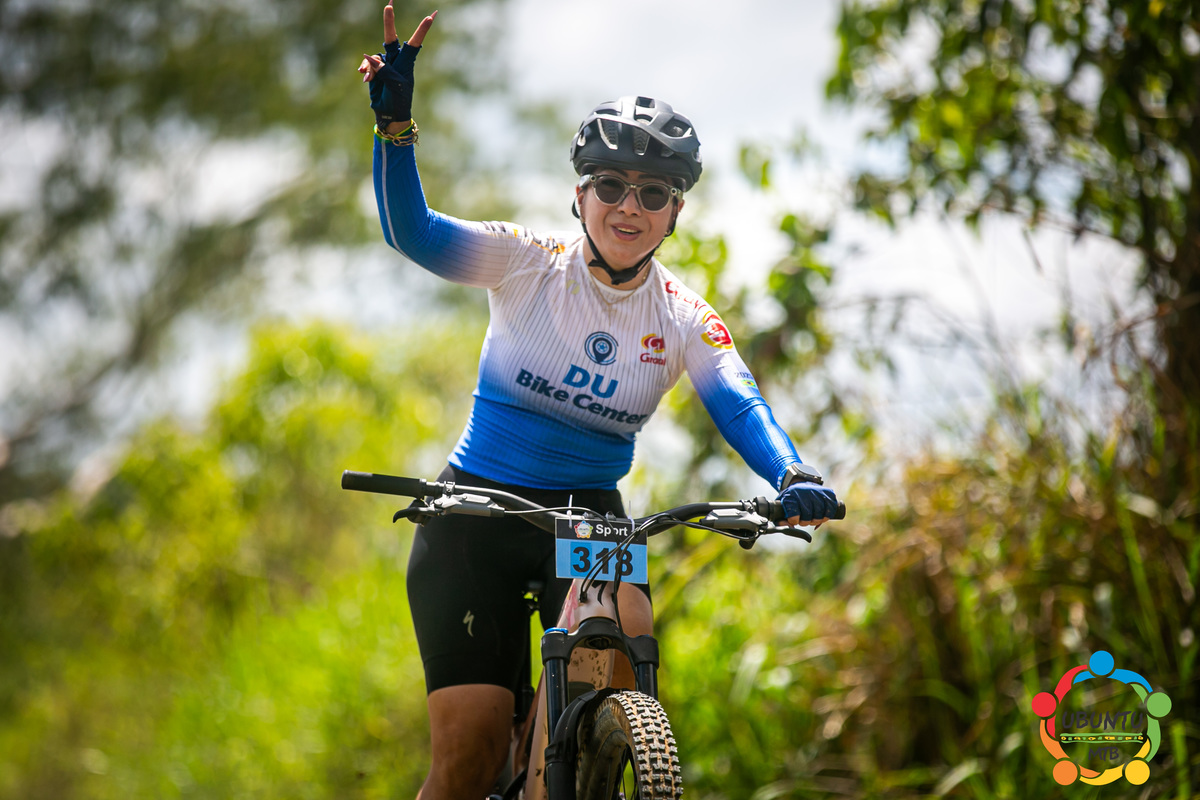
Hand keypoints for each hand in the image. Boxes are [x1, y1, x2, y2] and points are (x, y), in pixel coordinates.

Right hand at [358, 4, 436, 128]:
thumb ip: (384, 72)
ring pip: (374, 55)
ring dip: (370, 66)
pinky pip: (368, 63)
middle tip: (389, 4)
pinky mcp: (375, 69)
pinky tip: (365, 79)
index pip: (414, 44)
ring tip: (368, 79)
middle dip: (389, 21)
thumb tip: (371, 58)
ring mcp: (385, 64)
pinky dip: (366, 69)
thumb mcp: (394, 87)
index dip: (422, 30)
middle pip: (391, 38)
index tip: (431, 17)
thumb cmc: (398, 102)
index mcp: (407, 64)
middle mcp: (396, 60)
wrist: (389, 114)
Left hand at [777, 482, 839, 527]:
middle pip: (807, 516)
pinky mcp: (827, 492)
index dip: (794, 521)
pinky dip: (827, 515)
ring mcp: (816, 492)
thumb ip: (781, 520)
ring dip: (816, 520)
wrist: (801, 484)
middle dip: (805, 522)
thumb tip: (790, 528)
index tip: (794, 520)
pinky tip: (822, 516)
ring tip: (812, 518)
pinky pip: (831, 508)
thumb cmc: (792, 500)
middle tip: (804, 520)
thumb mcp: (782, 507)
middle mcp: (803, 493)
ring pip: (819, 514)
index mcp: (790, 497)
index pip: (793, 516)